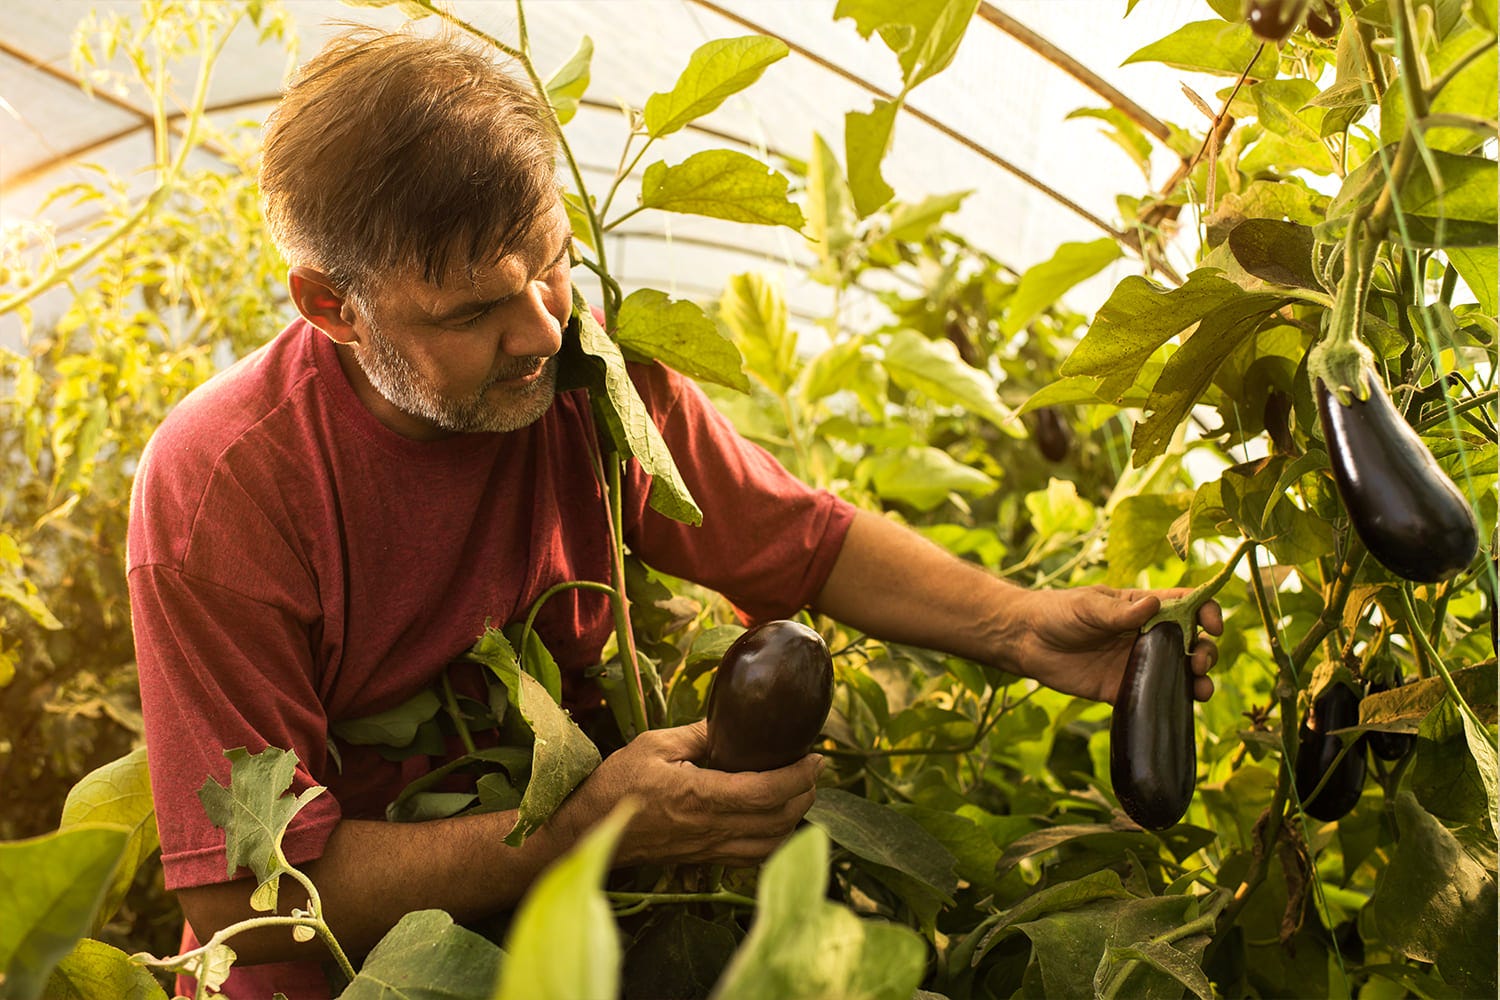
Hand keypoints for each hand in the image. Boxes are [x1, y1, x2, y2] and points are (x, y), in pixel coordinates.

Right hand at [558, 721, 820, 866]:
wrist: (590, 832)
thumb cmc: (617, 785)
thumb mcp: (654, 744)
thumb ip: (698, 734)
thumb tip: (732, 724)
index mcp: (700, 796)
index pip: (767, 793)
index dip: (799, 777)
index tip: (815, 757)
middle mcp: (711, 829)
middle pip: (779, 821)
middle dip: (805, 794)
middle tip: (812, 769)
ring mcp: (709, 849)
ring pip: (772, 845)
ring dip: (795, 819)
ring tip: (799, 791)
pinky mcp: (704, 859)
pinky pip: (752, 858)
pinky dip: (775, 841)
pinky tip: (775, 820)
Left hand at [1003, 586, 1222, 704]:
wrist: (1027, 641)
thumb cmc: (1058, 612)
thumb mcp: (1087, 606)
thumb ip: (1119, 612)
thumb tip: (1153, 605)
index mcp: (1144, 607)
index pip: (1187, 606)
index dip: (1207, 612)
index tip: (1212, 625)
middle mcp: (1148, 635)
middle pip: (1191, 642)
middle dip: (1205, 652)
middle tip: (1198, 662)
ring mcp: (1138, 664)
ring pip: (1180, 673)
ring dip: (1198, 680)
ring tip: (1200, 688)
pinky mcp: (1124, 690)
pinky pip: (1155, 699)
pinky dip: (1172, 705)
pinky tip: (1181, 709)